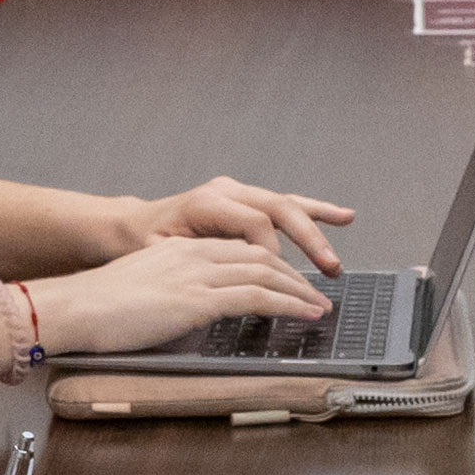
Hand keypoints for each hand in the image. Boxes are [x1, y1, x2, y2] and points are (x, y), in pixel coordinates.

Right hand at [35, 230, 328, 353]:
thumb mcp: (143, 289)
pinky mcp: (197, 299)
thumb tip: (190, 312)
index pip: (240, 249)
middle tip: (317, 292)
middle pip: (260, 256)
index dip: (272, 263)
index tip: (290, 279)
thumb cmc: (96, 308)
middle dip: (295, 274)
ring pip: (265, 273)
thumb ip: (172, 293)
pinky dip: (288, 304)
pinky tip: (303, 314)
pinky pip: (256, 296)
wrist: (73, 308)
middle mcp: (194, 254)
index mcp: (180, 249)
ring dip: (299, 291)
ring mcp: (197, 274)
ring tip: (319, 306)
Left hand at [131, 176, 353, 274]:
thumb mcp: (163, 258)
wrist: (131, 228)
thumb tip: (236, 275)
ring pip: (287, 204)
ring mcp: (238, 193)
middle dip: (308, 239)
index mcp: (207, 203)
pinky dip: (313, 211)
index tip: (279, 282)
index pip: (254, 224)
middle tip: (329, 267)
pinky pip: (285, 205)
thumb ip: (200, 262)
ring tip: (344, 237)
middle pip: (278, 209)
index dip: (270, 253)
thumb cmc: (144, 245)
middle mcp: (226, 192)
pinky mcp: (246, 201)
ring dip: (318, 225)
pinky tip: (340, 216)